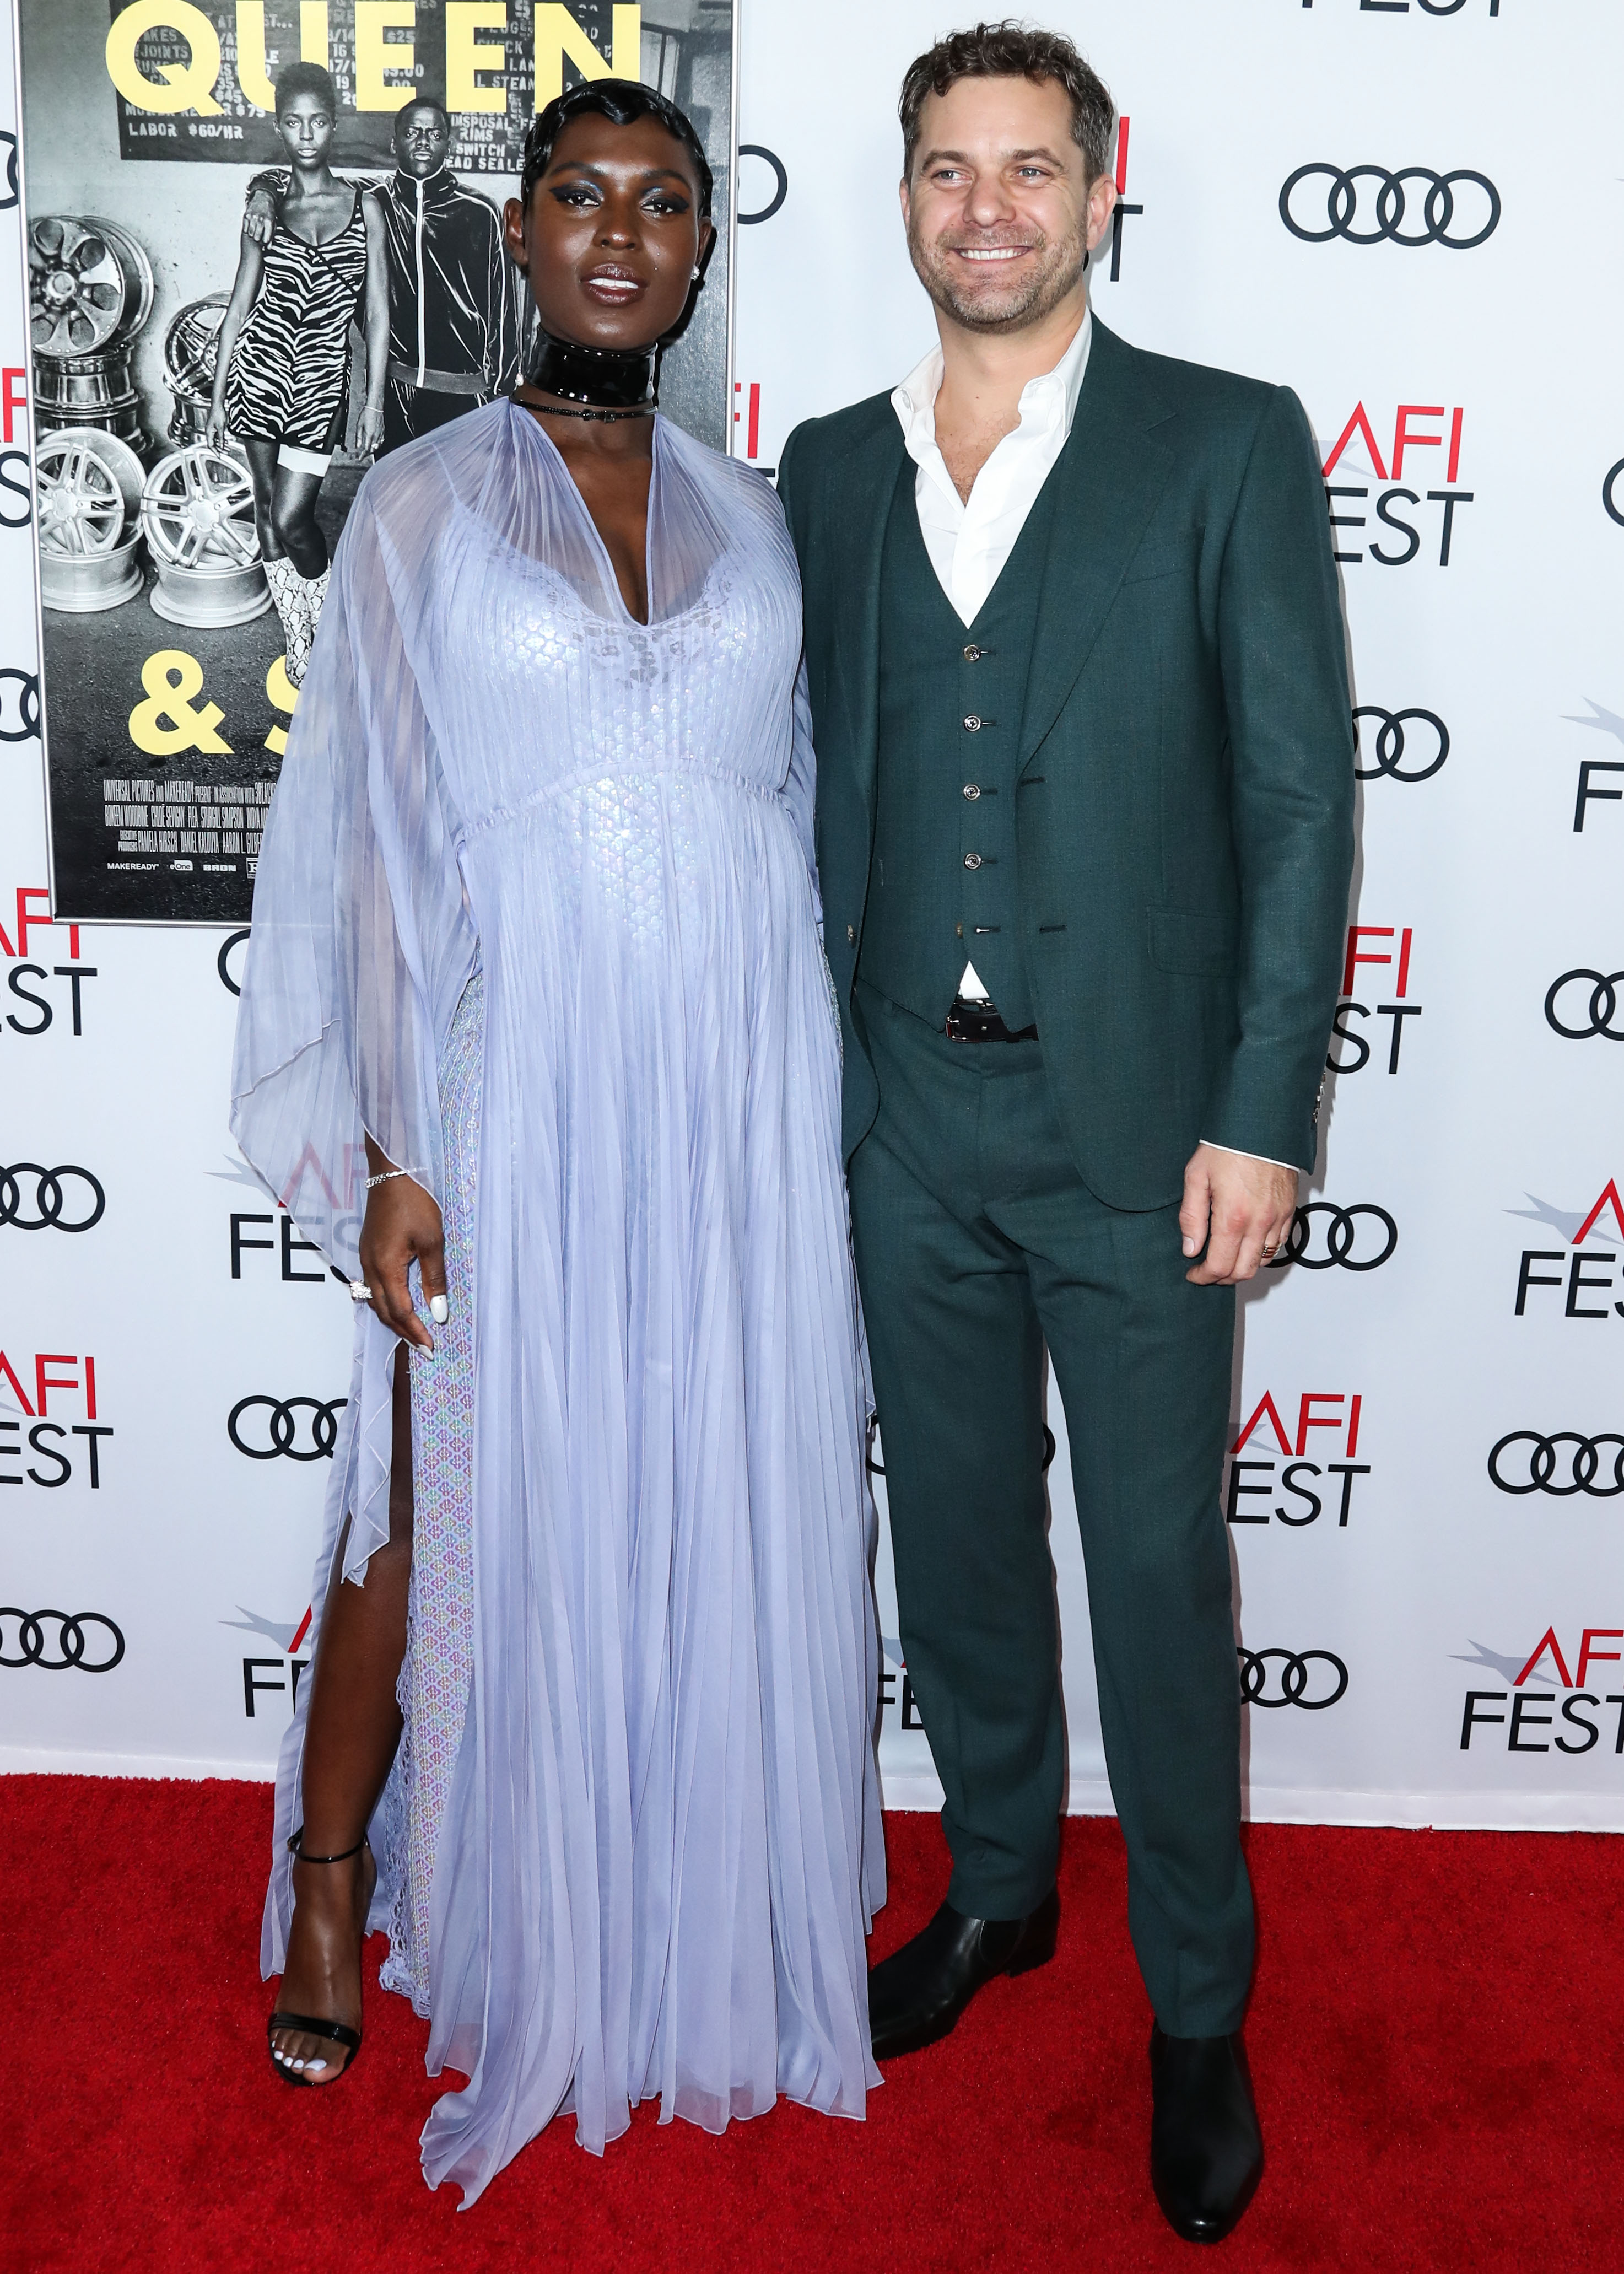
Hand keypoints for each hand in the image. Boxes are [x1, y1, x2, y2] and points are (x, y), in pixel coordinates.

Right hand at [205, 401, 227, 448]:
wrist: (218, 406)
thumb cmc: (218, 414)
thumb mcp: (221, 427)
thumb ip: (221, 437)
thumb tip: (221, 445)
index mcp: (208, 432)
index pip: (211, 445)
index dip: (215, 451)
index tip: (219, 456)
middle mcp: (209, 431)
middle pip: (214, 444)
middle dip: (220, 449)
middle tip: (226, 452)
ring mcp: (212, 430)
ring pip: (216, 440)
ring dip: (222, 445)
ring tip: (228, 448)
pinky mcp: (215, 428)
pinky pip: (218, 436)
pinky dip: (222, 440)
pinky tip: (226, 442)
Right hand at [243, 195, 274, 248]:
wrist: (263, 200)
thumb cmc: (269, 215)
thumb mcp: (273, 225)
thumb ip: (271, 236)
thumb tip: (268, 248)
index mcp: (269, 223)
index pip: (265, 240)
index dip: (264, 242)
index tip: (264, 241)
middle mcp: (261, 220)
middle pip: (257, 238)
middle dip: (258, 239)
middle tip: (259, 236)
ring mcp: (253, 217)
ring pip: (250, 234)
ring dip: (252, 235)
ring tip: (255, 232)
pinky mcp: (246, 215)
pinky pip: (245, 229)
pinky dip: (247, 230)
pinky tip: (250, 227)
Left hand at [356, 401, 384, 456]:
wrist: (375, 407)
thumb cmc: (367, 414)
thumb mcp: (359, 425)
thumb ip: (358, 436)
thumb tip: (357, 445)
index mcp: (369, 434)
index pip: (366, 449)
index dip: (363, 455)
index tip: (360, 458)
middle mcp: (376, 436)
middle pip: (372, 449)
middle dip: (367, 454)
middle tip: (363, 454)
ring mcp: (381, 434)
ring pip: (377, 447)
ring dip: (372, 450)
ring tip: (368, 451)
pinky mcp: (383, 432)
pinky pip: (381, 442)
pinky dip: (377, 445)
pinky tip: (375, 445)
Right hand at [357, 1163, 445, 1351]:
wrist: (391, 1172)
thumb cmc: (415, 1202)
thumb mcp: (432, 1241)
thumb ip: (434, 1278)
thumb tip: (438, 1312)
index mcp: (385, 1267)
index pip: (400, 1311)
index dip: (415, 1331)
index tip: (430, 1348)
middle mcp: (369, 1267)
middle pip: (383, 1311)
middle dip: (403, 1332)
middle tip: (422, 1349)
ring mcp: (365, 1258)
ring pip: (375, 1300)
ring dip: (393, 1319)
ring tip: (412, 1333)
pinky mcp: (367, 1250)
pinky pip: (372, 1286)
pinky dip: (386, 1303)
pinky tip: (398, 1305)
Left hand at [1179, 1143, 1297, 1285]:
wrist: (1261, 1123)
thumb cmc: (1226, 1145)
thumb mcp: (1196, 1177)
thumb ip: (1192, 1217)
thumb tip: (1190, 1248)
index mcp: (1233, 1217)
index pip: (1219, 1266)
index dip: (1203, 1277)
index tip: (1193, 1274)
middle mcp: (1260, 1222)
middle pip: (1243, 1271)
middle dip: (1222, 1278)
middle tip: (1207, 1272)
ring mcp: (1278, 1217)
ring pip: (1263, 1261)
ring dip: (1243, 1267)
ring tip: (1226, 1258)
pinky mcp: (1290, 1209)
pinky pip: (1280, 1243)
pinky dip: (1263, 1252)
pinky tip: (1247, 1244)